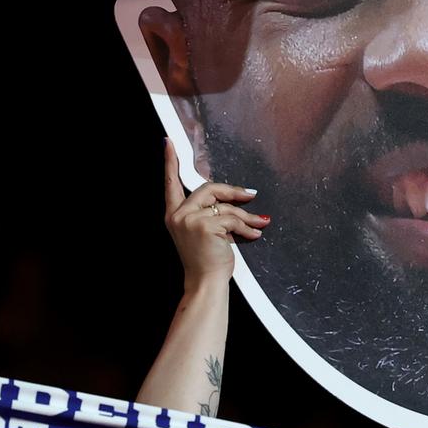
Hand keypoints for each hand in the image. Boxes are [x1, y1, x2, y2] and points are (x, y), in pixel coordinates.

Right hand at [163, 139, 266, 288]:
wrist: (205, 283)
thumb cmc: (205, 260)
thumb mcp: (202, 232)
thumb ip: (210, 213)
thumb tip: (236, 197)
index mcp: (174, 215)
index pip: (170, 183)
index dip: (170, 162)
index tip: (169, 143)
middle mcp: (178, 215)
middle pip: (208, 188)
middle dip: (233, 192)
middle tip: (250, 195)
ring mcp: (190, 220)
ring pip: (225, 206)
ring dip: (246, 216)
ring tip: (258, 224)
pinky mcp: (205, 226)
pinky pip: (233, 219)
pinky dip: (247, 227)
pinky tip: (254, 235)